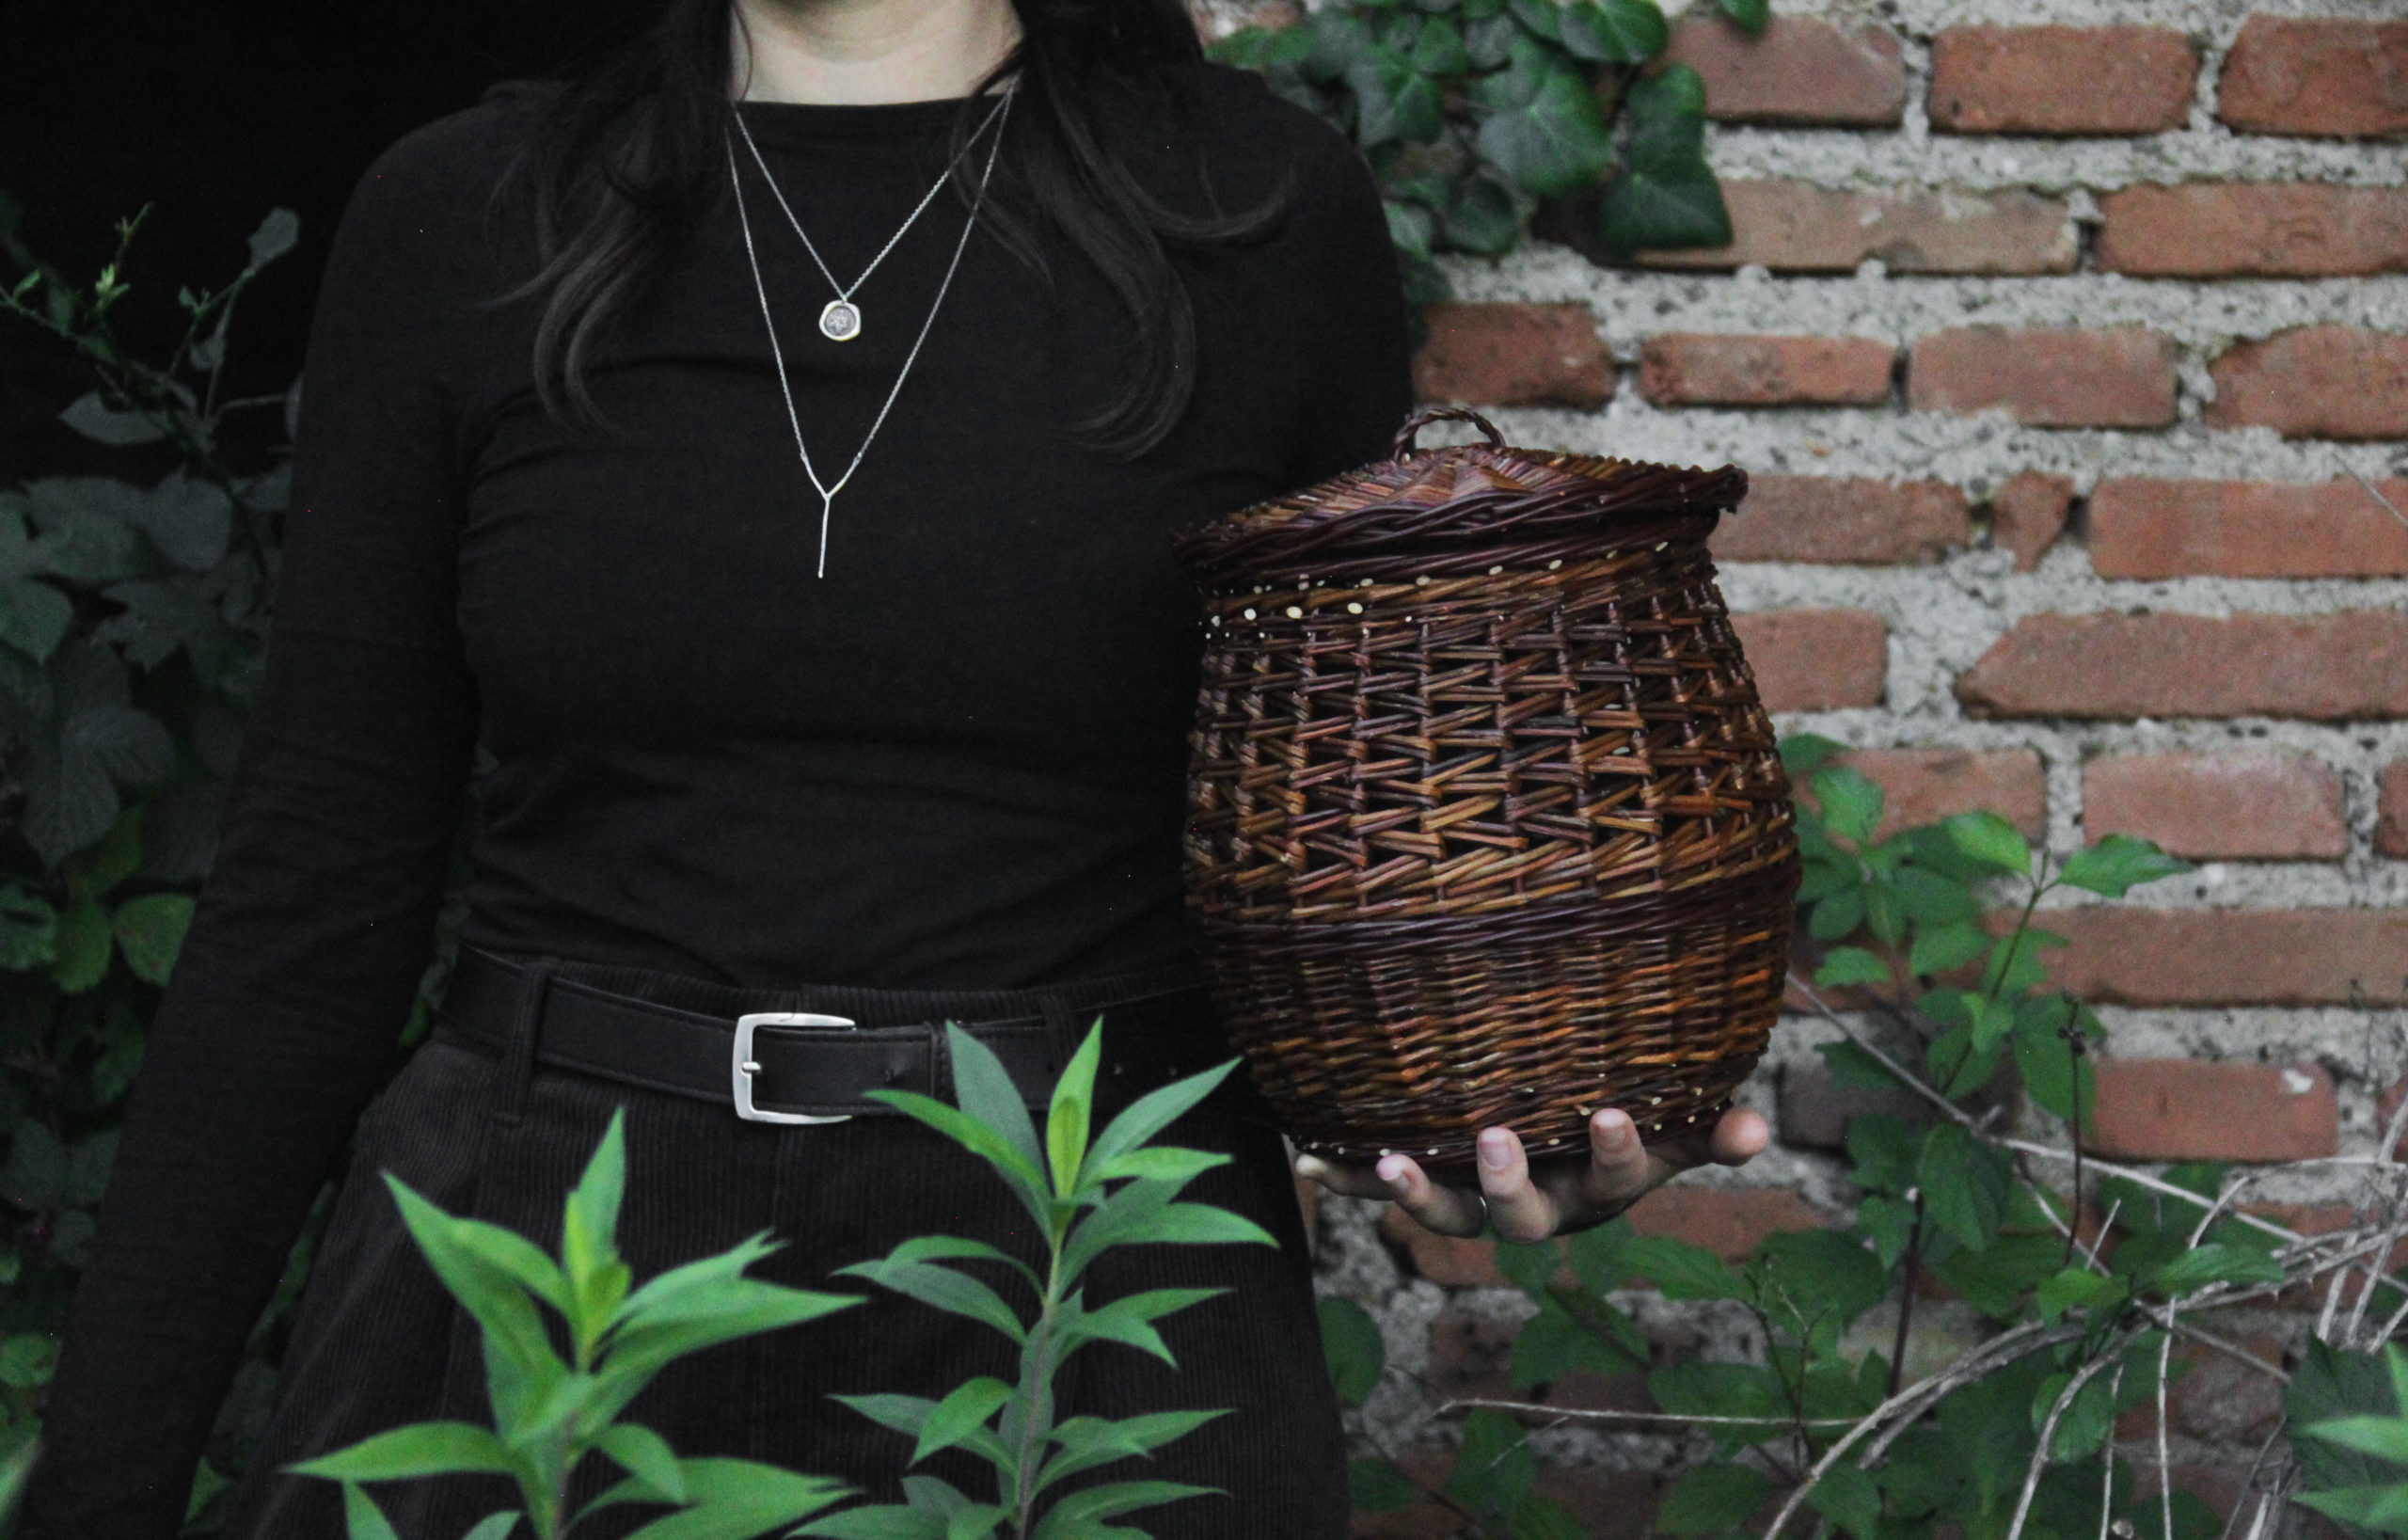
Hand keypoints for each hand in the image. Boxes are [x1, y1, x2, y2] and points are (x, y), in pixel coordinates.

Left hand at [1293, 1105, 1769, 1242]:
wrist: (1554, 1139)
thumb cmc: (1614, 1122)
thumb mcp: (1665, 1125)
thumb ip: (1706, 1127)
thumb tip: (1761, 1129)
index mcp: (1599, 1188)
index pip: (1619, 1177)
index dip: (1618, 1153)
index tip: (1607, 1114)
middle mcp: (1539, 1205)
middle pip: (1522, 1217)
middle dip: (1508, 1183)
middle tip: (1495, 1136)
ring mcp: (1478, 1200)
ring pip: (1451, 1217)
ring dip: (1420, 1196)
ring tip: (1392, 1164)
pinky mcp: (1429, 1185)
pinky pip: (1380, 1188)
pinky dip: (1343, 1176)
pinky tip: (1306, 1161)